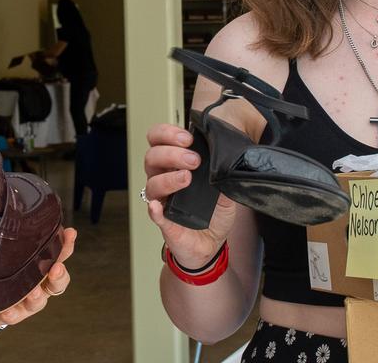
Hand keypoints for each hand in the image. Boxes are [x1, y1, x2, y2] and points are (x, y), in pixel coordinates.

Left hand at [0, 228, 77, 329]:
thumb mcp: (4, 251)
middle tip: (56, 268)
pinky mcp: (11, 315)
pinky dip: (12, 314)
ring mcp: (26, 303)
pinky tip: (8, 311)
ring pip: (39, 302)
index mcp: (41, 267)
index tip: (70, 234)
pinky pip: (14, 316)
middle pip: (57, 282)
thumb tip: (6, 205)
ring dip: (37, 297)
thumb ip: (11, 236)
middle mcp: (39, 285)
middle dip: (59, 275)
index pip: (59, 255)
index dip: (66, 245)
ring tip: (33, 293)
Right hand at [143, 124, 236, 268]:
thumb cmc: (212, 212)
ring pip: (152, 183)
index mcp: (174, 165)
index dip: (167, 134)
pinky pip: (153, 213)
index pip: (159, 141)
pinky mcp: (163, 221)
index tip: (187, 137)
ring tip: (187, 178)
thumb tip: (225, 162)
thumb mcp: (224, 190)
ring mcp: (162, 200)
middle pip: (152, 157)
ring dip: (168, 178)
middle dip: (172, 153)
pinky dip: (154, 209)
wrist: (212, 243)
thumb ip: (222, 175)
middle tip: (193, 159)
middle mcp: (163, 178)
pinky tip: (158, 206)